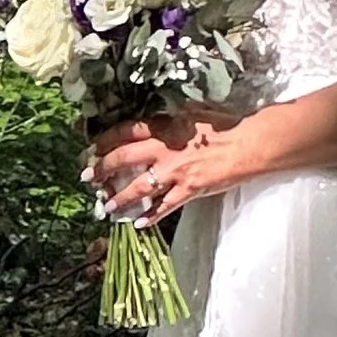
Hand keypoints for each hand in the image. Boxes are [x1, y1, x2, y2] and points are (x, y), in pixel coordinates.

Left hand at [88, 111, 239, 225]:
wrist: (248, 144)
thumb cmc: (224, 126)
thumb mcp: (193, 113)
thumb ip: (171, 119)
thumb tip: (155, 120)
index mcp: (165, 127)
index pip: (126, 132)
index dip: (105, 141)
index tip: (92, 148)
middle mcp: (164, 149)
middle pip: (124, 158)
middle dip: (102, 169)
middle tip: (88, 178)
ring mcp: (175, 172)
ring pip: (139, 187)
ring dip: (120, 198)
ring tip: (108, 207)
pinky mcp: (189, 190)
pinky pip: (165, 206)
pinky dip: (152, 216)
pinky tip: (139, 224)